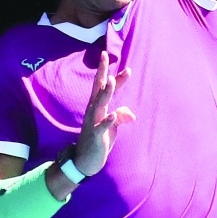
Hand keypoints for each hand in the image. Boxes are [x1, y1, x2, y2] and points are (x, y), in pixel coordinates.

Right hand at [73, 51, 135, 176]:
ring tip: (112, 80)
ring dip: (106, 92)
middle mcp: (94, 111)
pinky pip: (101, 127)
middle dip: (103, 72)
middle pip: (99, 88)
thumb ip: (120, 116)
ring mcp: (93, 122)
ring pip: (100, 104)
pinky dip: (107, 120)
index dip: (116, 77)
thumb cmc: (98, 141)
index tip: (123, 64)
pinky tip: (113, 115)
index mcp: (98, 107)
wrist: (84, 161)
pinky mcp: (95, 136)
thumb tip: (131, 114)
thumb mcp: (112, 127)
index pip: (106, 88)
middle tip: (105, 56)